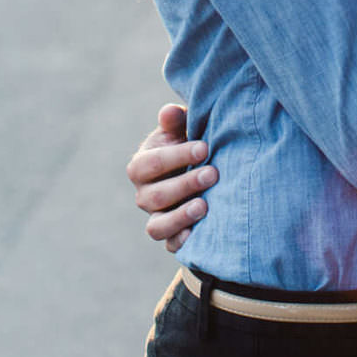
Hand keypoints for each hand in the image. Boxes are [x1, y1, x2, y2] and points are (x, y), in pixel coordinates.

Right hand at [126, 103, 216, 252]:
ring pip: (157, 226)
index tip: (205, 148)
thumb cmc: (191, 144)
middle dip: (185, 184)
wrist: (202, 168)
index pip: (151, 163)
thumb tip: (170, 112)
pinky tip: (197, 236)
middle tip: (214, 174)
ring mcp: (157, 217)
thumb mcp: (182, 129)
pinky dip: (180, 242)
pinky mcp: (171, 235)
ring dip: (180, 217)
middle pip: (155, 195)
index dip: (176, 156)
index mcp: (142, 166)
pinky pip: (170, 244)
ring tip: (205, 206)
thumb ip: (176, 121)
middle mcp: (145, 194)